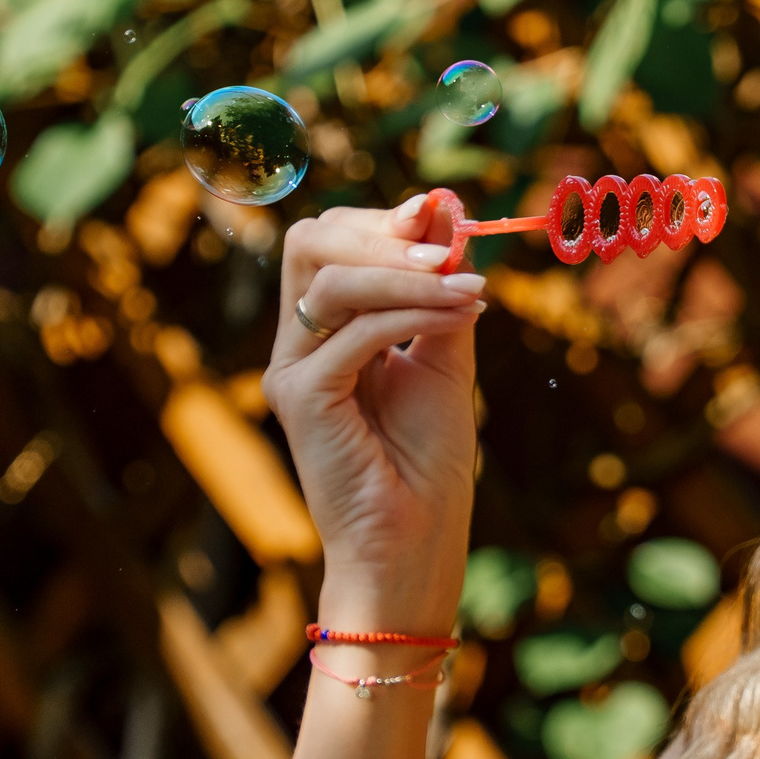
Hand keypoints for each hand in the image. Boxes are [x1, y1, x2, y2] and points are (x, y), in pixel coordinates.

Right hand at [264, 195, 485, 632]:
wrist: (414, 546)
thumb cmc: (428, 465)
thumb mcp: (444, 359)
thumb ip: (441, 292)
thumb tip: (448, 216)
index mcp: (326, 333)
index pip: (330, 243)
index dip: (380, 220)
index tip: (439, 212)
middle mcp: (298, 346)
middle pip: (309, 243)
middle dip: (380, 232)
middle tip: (444, 244)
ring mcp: (291, 372)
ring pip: (328, 279)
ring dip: (406, 273)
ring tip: (468, 286)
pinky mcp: (300, 399)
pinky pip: (352, 332)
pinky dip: (411, 313)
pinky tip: (460, 312)